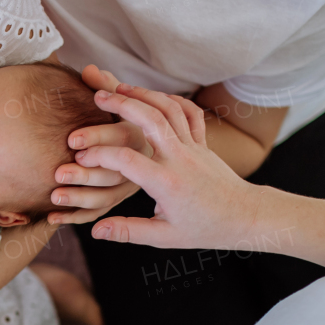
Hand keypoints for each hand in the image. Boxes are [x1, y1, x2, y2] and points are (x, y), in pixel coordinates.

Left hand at [48, 65, 151, 224]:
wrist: (180, 166)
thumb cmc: (140, 126)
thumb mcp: (129, 106)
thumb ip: (108, 88)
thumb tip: (88, 69)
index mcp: (144, 140)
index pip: (122, 138)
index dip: (97, 137)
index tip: (70, 139)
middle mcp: (139, 167)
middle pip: (113, 172)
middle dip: (85, 173)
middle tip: (58, 173)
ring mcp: (129, 187)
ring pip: (105, 197)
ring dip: (78, 198)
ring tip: (53, 197)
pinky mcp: (119, 202)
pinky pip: (97, 213)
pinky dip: (74, 217)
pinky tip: (51, 217)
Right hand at [81, 83, 263, 249]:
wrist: (244, 216)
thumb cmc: (204, 229)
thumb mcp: (164, 237)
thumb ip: (128, 231)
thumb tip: (95, 232)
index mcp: (167, 183)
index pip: (126, 160)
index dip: (99, 155)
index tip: (80, 155)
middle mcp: (180, 159)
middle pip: (150, 120)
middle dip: (122, 105)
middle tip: (97, 96)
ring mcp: (194, 146)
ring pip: (170, 109)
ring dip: (144, 94)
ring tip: (119, 87)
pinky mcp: (202, 142)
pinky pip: (189, 112)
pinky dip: (171, 99)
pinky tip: (153, 96)